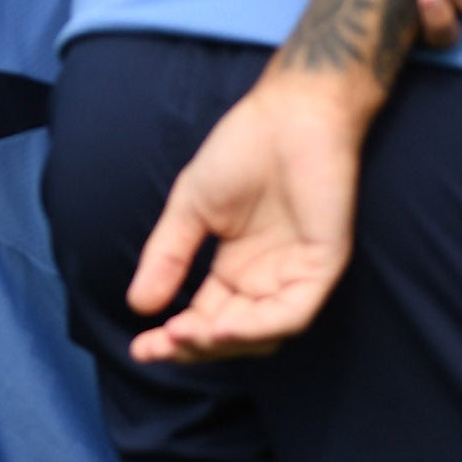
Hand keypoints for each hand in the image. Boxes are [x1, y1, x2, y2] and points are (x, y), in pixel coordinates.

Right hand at [131, 62, 374, 360]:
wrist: (288, 113)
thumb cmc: (244, 150)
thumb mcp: (190, 209)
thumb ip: (168, 257)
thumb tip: (138, 305)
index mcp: (237, 269)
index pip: (205, 318)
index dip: (174, 339)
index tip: (140, 348)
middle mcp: (267, 280)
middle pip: (232, 336)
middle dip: (193, 347)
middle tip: (157, 346)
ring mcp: (296, 275)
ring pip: (262, 334)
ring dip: (221, 343)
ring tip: (182, 335)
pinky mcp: (322, 265)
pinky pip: (291, 312)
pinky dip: (256, 327)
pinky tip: (219, 327)